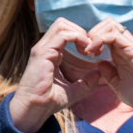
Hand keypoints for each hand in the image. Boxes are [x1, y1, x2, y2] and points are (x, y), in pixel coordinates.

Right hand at [10, 18, 101, 132]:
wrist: (34, 109)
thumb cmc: (50, 101)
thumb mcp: (74, 90)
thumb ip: (87, 82)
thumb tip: (98, 73)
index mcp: (51, 53)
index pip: (66, 32)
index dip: (82, 37)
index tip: (94, 52)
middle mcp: (45, 47)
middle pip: (63, 23)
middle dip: (81, 31)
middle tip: (92, 48)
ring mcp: (42, 48)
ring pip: (62, 24)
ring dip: (80, 33)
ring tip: (89, 49)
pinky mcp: (42, 52)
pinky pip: (62, 35)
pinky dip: (77, 38)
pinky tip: (85, 51)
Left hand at [84, 18, 132, 114]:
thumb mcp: (118, 85)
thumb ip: (109, 74)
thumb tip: (99, 62)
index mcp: (123, 54)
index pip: (106, 35)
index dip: (93, 40)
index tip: (86, 55)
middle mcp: (127, 47)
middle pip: (108, 24)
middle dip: (92, 33)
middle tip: (86, 50)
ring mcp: (131, 46)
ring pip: (110, 25)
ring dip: (95, 34)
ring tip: (89, 50)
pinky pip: (113, 35)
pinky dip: (99, 40)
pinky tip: (93, 52)